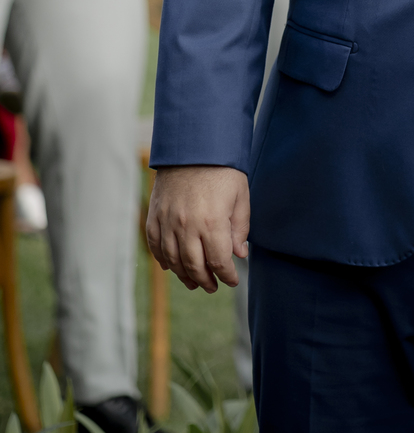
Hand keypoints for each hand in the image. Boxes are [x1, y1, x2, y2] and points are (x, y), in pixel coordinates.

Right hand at [146, 166, 250, 293]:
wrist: (192, 146)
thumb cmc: (222, 169)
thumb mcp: (241, 195)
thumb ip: (240, 227)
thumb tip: (238, 254)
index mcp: (212, 222)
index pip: (219, 262)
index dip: (227, 276)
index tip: (232, 281)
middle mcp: (187, 226)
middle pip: (194, 266)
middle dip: (206, 281)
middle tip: (213, 287)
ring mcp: (167, 222)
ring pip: (173, 261)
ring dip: (184, 275)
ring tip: (195, 282)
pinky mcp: (154, 216)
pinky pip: (155, 246)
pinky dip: (163, 260)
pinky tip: (172, 266)